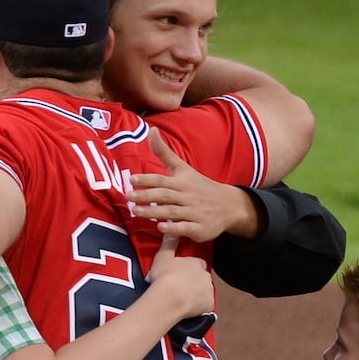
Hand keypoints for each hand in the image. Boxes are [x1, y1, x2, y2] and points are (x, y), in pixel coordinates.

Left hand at [128, 129, 259, 241]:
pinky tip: (160, 228)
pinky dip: (174, 228)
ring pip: (172, 212)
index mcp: (182, 182)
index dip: (148, 179)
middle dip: (147, 195)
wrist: (229, 205)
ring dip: (154, 212)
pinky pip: (186, 228)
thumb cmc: (200, 186)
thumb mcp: (183, 169)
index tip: (132, 179)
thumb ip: (164, 153)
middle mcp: (187, 196)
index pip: (162, 179)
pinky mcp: (200, 228)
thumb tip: (151, 131)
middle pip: (165, 195)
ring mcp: (195, 213)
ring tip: (136, 212)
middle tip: (128, 196)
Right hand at [146, 232, 213, 320]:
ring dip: (196, 294)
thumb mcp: (163, 257)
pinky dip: (199, 307)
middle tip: (179, 288)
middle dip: (193, 282)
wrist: (170, 298)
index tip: (179, 275)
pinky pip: (205, 305)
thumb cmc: (165, 276)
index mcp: (196, 263)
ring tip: (182, 300)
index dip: (188, 270)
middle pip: (201, 278)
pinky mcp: (209, 304)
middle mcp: (206, 275)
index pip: (196, 264)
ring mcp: (209, 290)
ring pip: (204, 291)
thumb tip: (171, 229)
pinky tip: (188, 308)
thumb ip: (169, 243)